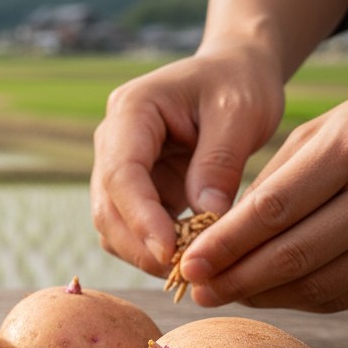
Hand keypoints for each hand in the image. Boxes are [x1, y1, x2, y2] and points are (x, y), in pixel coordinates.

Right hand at [90, 45, 282, 273]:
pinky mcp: (134, 192)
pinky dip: (155, 251)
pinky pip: (132, 230)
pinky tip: (190, 259)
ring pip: (112, 226)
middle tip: (186, 274)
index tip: (170, 253)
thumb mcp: (241, 112)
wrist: (232, 74)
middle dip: (140, 245)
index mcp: (131, 111)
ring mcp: (118, 169)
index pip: (121, 173)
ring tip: (192, 270)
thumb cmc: (238, 83)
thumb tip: (206, 220)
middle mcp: (112, 142)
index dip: (140, 218)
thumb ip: (220, 162)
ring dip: (144, 254)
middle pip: (107, 207)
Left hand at [180, 79, 347, 311]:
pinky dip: (300, 300)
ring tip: (227, 294)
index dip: (224, 245)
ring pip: (318, 286)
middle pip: (292, 256)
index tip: (187, 263)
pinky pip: (346, 297)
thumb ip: (271, 183)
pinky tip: (269, 295)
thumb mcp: (320, 132)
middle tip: (197, 290)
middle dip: (235, 280)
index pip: (272, 211)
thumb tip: (218, 240)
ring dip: (263, 297)